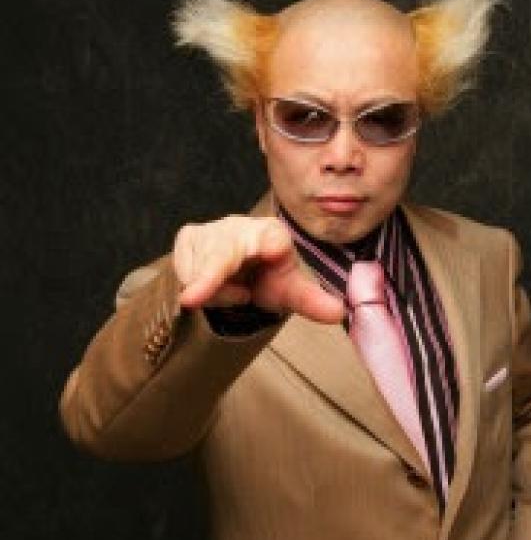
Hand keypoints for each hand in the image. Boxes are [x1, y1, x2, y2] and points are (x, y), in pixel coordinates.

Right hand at [173, 215, 344, 324]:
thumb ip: (312, 302)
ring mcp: (212, 229)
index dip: (266, 246)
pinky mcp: (189, 235)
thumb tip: (338, 313)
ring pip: (199, 271)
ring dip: (213, 293)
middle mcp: (241, 226)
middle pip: (220, 256)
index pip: (269, 240)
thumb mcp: (291, 293)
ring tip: (234, 290)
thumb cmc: (270, 278)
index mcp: (273, 235)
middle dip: (207, 278)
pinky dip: (196, 287)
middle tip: (191, 301)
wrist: (246, 269)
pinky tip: (212, 283)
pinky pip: (183, 271)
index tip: (269, 250)